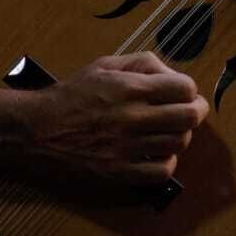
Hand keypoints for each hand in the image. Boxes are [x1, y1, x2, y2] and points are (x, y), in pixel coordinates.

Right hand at [17, 52, 207, 192]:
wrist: (39, 128)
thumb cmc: (74, 94)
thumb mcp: (106, 65)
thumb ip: (143, 63)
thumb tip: (171, 74)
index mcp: (130, 88)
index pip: (185, 88)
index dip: (190, 89)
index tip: (184, 92)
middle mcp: (131, 117)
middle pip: (189, 117)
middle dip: (196, 111)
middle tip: (191, 110)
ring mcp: (126, 147)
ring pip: (178, 143)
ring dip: (181, 135)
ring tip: (171, 130)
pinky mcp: (119, 171)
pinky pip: (162, 171)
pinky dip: (167, 162)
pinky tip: (158, 153)